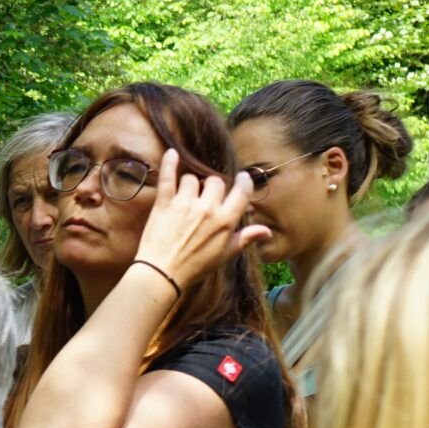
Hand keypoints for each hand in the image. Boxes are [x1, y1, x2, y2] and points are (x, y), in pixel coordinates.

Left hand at [132, 149, 269, 289]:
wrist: (162, 274)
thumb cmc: (195, 267)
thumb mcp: (225, 255)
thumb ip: (245, 238)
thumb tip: (266, 231)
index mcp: (226, 221)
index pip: (241, 191)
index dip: (242, 182)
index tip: (241, 178)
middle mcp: (208, 209)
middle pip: (215, 182)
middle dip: (212, 186)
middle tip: (205, 196)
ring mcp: (185, 204)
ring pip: (192, 179)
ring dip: (190, 184)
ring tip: (186, 196)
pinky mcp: (165, 204)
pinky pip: (168, 177)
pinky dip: (169, 163)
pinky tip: (172, 153)